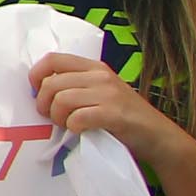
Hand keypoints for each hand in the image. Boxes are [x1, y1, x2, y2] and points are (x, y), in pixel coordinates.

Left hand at [31, 50, 173, 158]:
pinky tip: (81, 132)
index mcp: (94, 67)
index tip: (38, 93)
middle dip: (44, 105)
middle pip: (51, 83)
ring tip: (68, 125)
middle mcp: (101, 75)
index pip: (53, 59)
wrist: (159, 137)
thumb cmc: (124, 118)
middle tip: (53, 118)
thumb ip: (77, 87)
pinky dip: (73, 128)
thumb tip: (40, 92)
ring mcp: (109, 93)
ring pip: (62, 100)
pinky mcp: (114, 113)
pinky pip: (77, 118)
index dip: (36, 76)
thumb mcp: (101, 93)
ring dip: (58, 118)